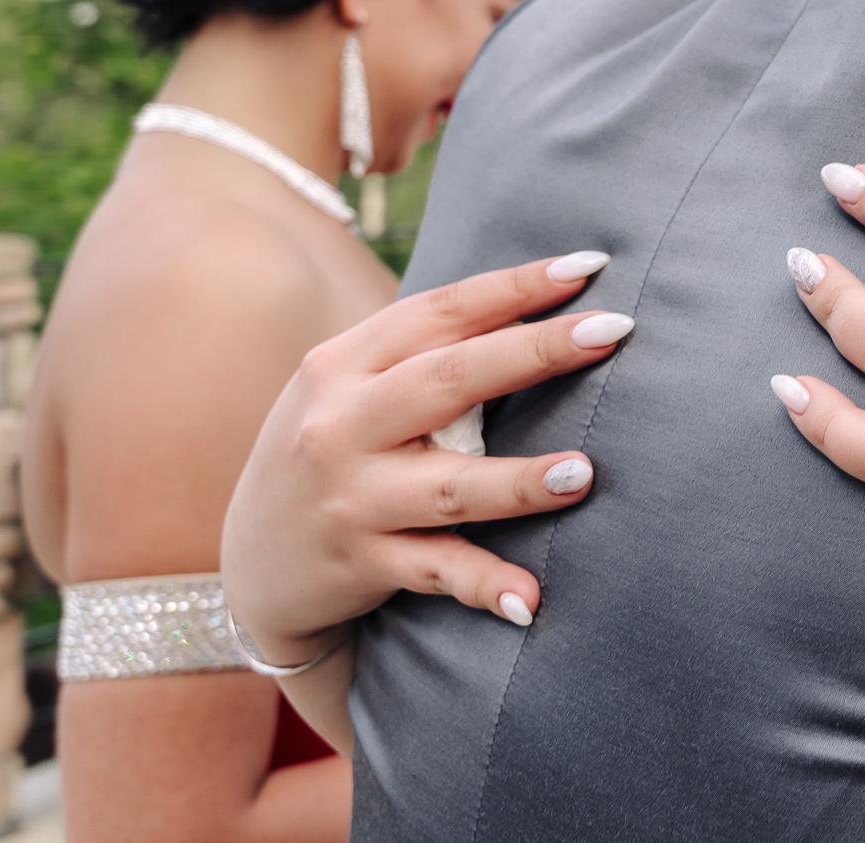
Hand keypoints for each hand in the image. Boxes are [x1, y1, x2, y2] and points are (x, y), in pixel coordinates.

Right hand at [219, 252, 632, 664]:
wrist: (250, 566)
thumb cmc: (333, 452)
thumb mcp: (348, 390)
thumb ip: (420, 352)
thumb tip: (539, 301)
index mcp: (343, 364)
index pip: (440, 312)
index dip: (515, 287)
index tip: (588, 266)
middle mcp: (341, 425)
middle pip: (450, 379)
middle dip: (536, 352)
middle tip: (614, 330)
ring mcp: (350, 498)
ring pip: (449, 485)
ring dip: (518, 481)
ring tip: (583, 471)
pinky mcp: (360, 564)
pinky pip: (435, 572)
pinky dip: (483, 585)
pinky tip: (532, 599)